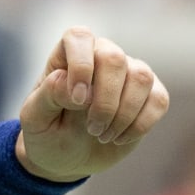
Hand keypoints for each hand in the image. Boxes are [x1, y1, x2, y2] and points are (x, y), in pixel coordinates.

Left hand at [16, 27, 169, 181]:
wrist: (67, 158)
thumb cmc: (46, 132)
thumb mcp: (35, 118)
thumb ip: (48, 95)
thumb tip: (69, 81)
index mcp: (65, 56)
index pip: (79, 37)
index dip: (81, 65)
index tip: (76, 100)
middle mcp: (99, 56)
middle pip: (114, 58)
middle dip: (105, 100)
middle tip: (92, 128)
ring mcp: (127, 73)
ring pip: (141, 77)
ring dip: (123, 114)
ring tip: (103, 135)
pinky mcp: (150, 95)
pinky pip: (159, 99)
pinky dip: (140, 124)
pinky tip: (119, 138)